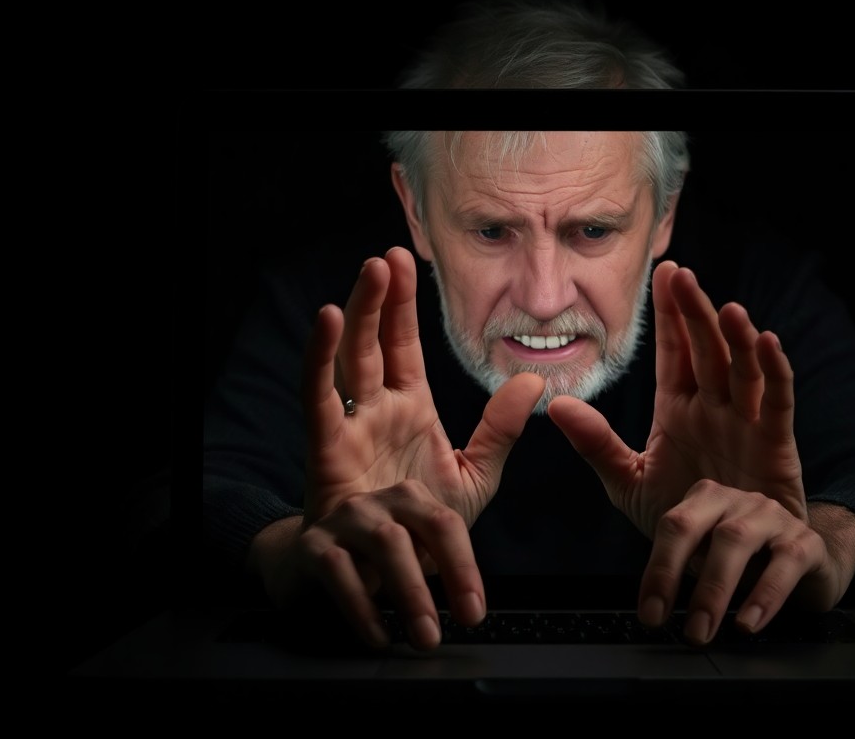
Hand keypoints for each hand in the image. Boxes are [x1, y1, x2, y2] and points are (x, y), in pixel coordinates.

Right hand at [267, 246, 543, 648]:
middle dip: (375, 302)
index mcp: (403, 416)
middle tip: (380, 258)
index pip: (403, 350)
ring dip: (347, 330)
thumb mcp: (470, 480)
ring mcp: (344, 453)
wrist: (368, 596)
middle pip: (368, 351)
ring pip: (339, 381)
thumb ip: (499, 432)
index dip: (403, 306)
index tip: (403, 261)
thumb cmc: (412, 535)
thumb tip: (537, 381)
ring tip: (353, 288)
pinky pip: (317, 420)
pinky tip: (324, 330)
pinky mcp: (325, 490)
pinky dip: (317, 370)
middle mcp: (369, 424)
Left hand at [548, 260, 820, 640]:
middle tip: (683, 277)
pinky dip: (776, 373)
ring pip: (744, 370)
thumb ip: (597, 445)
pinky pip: (778, 404)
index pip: (674, 352)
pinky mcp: (776, 449)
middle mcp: (716, 409)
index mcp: (680, 411)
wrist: (730, 576)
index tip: (664, 274)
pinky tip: (768, 344)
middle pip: (707, 351)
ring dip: (736, 337)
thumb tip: (555, 405)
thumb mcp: (630, 484)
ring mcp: (747, 425)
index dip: (670, 314)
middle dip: (695, 313)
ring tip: (725, 307)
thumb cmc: (688, 524)